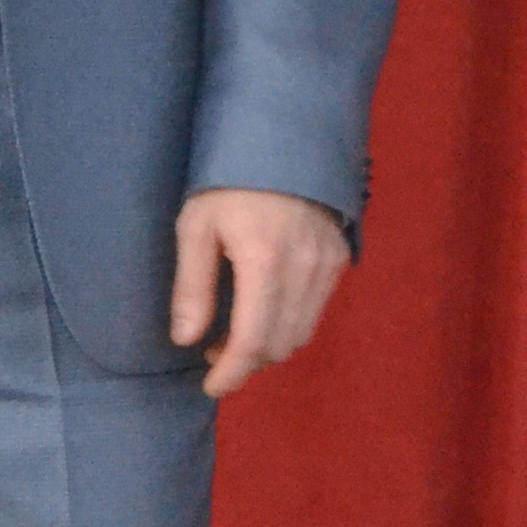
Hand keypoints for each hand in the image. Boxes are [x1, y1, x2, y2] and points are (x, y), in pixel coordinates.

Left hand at [169, 187, 349, 401]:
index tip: (210, 387)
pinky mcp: (340, 259)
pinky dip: (289, 324)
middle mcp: (304, 270)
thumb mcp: (196, 226)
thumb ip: (192, 287)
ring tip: (234, 332)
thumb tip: (186, 340)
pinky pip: (316, 311)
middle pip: (278, 346)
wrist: (283, 140)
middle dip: (245, 362)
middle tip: (213, 350)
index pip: (252, 343)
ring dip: (268, 346)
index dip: (230, 374)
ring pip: (301, 334)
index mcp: (263, 262)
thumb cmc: (228, 180)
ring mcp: (327, 265)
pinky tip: (263, 310)